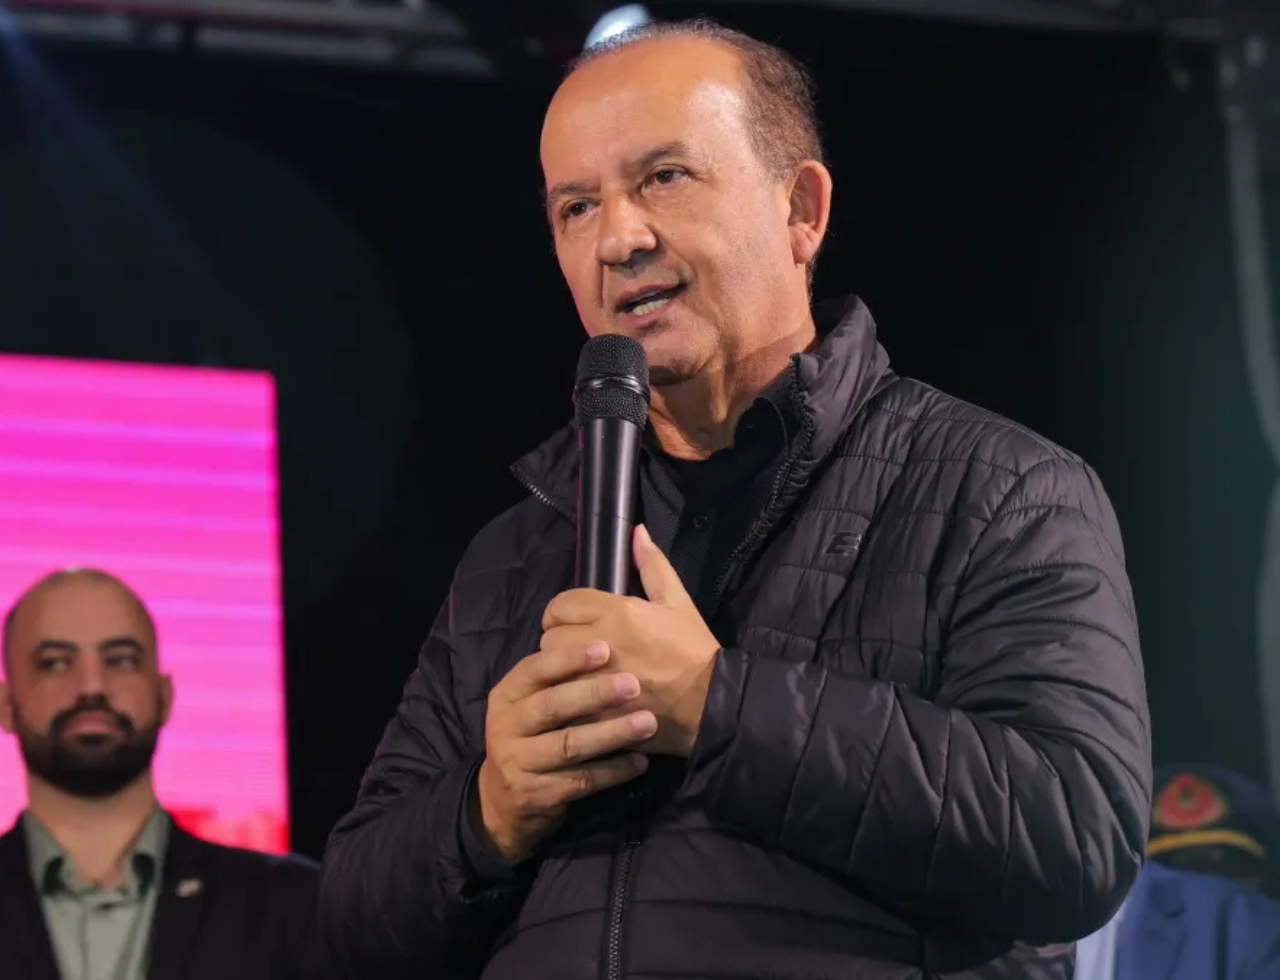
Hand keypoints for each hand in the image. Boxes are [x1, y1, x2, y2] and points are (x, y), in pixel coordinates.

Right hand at [475, 642, 656, 863]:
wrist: (504, 797)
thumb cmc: (532, 733)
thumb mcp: (531, 700)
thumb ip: (556, 672)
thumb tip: (603, 633)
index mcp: (508, 693)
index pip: (535, 669)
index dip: (568, 658)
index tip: (605, 648)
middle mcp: (507, 725)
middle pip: (553, 706)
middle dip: (595, 693)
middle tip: (634, 684)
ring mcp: (519, 761)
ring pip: (570, 745)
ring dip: (612, 733)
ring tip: (648, 723)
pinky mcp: (537, 794)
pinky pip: (582, 780)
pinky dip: (614, 770)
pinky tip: (640, 761)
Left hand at [540, 525, 719, 756]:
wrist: (711, 701)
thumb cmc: (693, 648)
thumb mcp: (677, 601)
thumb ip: (653, 565)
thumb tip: (637, 532)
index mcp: (618, 611)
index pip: (562, 604)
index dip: (561, 612)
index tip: (571, 622)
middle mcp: (602, 641)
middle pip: (550, 637)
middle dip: (558, 641)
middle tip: (575, 648)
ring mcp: (597, 678)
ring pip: (553, 670)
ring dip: (559, 671)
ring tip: (576, 674)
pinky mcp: (597, 709)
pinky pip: (564, 699)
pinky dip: (568, 697)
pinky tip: (582, 697)